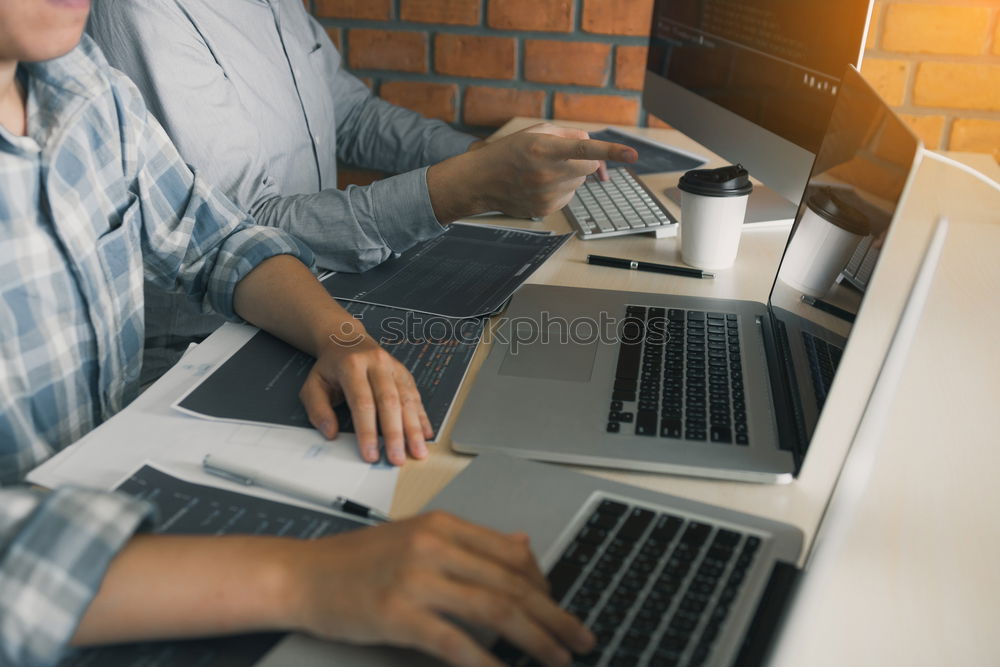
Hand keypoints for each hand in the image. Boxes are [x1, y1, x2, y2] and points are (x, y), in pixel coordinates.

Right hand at [283, 512, 594, 665]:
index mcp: (444, 525)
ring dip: (536, 639)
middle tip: (582, 639)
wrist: (302, 576)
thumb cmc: (357, 561)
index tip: (561, 609)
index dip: (546, 585)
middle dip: (555, 616)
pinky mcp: (400, 614)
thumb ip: (471, 542)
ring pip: (495, 610)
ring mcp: (417, 579)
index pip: (513, 553)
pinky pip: (458, 643)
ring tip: (560, 660)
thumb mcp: (417, 536)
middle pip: (512, 583)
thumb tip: (522, 544)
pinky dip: (489, 664)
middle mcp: (435, 545)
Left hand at [298, 329, 432, 465]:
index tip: (370, 454)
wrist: (347, 340)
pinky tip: (426, 434)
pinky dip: (422, 417)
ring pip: (407, 399)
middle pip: (389, 401)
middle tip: (397, 459)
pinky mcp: (405, 373)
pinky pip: (416, 396)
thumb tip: (330, 433)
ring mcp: (394, 367)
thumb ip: (318, 410)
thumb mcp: (313, 385)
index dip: (367, 431)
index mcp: (352, 365)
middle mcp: (377, 364)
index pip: (362, 402)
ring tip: (418, 452)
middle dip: (394, 434)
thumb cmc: (331, 367)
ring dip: (414, 429)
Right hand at [428, 123, 636, 221]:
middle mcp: (546, 173)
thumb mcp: (536, 132)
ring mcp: (546, 194)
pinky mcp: (547, 209)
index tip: (633, 154)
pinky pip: (569, 195)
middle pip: (589, 166)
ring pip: (580, 181)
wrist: (481, 181)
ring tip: (543, 171)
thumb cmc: (510, 151)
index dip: (611, 151)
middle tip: (567, 155)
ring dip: (571, 174)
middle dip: (587, 159)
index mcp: (543, 148)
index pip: (583, 149)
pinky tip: (539, 185)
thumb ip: (568, 134)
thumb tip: (592, 145)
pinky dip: (561, 188)